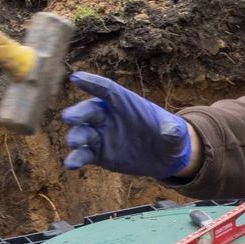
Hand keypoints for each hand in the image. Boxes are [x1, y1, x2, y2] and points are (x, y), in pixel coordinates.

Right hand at [61, 72, 194, 176]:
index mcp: (125, 103)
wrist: (166, 157)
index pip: (106, 89)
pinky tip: (71, 165)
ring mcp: (101, 135)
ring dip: (76, 137)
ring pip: (82, 133)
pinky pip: (84, 154)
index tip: (76, 78)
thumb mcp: (176, 134)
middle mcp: (108, 116)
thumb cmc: (170, 137)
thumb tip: (171, 131)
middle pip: (88, 110)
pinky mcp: (99, 153)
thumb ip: (172, 130)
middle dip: (78, 113)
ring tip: (74, 143)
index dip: (91, 83)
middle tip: (69, 117)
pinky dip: (76, 158)